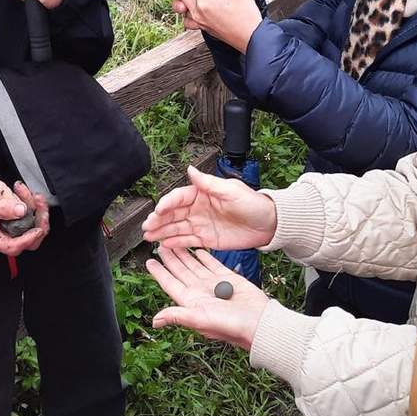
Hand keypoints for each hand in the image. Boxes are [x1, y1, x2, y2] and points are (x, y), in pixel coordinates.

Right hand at [0, 181, 49, 255]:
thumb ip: (3, 208)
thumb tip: (21, 211)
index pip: (12, 246)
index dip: (26, 240)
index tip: (37, 230)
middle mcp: (5, 234)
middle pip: (29, 240)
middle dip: (39, 221)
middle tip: (39, 205)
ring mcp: (14, 227)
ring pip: (35, 225)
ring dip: (36, 206)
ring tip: (28, 192)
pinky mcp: (21, 217)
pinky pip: (33, 213)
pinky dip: (32, 201)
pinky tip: (24, 191)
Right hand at [142, 165, 276, 249]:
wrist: (269, 224)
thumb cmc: (253, 204)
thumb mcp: (231, 191)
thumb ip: (209, 183)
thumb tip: (190, 169)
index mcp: (202, 193)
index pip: (179, 198)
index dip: (167, 204)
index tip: (158, 210)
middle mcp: (198, 209)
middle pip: (173, 214)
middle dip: (158, 220)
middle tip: (147, 226)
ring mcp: (201, 224)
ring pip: (176, 228)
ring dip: (162, 232)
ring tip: (149, 237)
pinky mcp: (206, 239)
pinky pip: (187, 241)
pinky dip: (175, 243)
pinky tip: (164, 246)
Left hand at [146, 247, 269, 349]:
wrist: (258, 322)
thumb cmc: (231, 325)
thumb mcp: (200, 319)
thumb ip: (177, 316)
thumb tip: (154, 321)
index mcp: (191, 301)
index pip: (170, 283)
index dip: (159, 273)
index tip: (149, 261)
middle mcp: (200, 292)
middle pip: (180, 271)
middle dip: (170, 258)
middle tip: (159, 244)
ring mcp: (213, 284)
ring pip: (194, 265)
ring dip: (184, 254)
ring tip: (175, 242)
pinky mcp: (228, 278)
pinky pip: (212, 264)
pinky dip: (205, 256)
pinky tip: (198, 248)